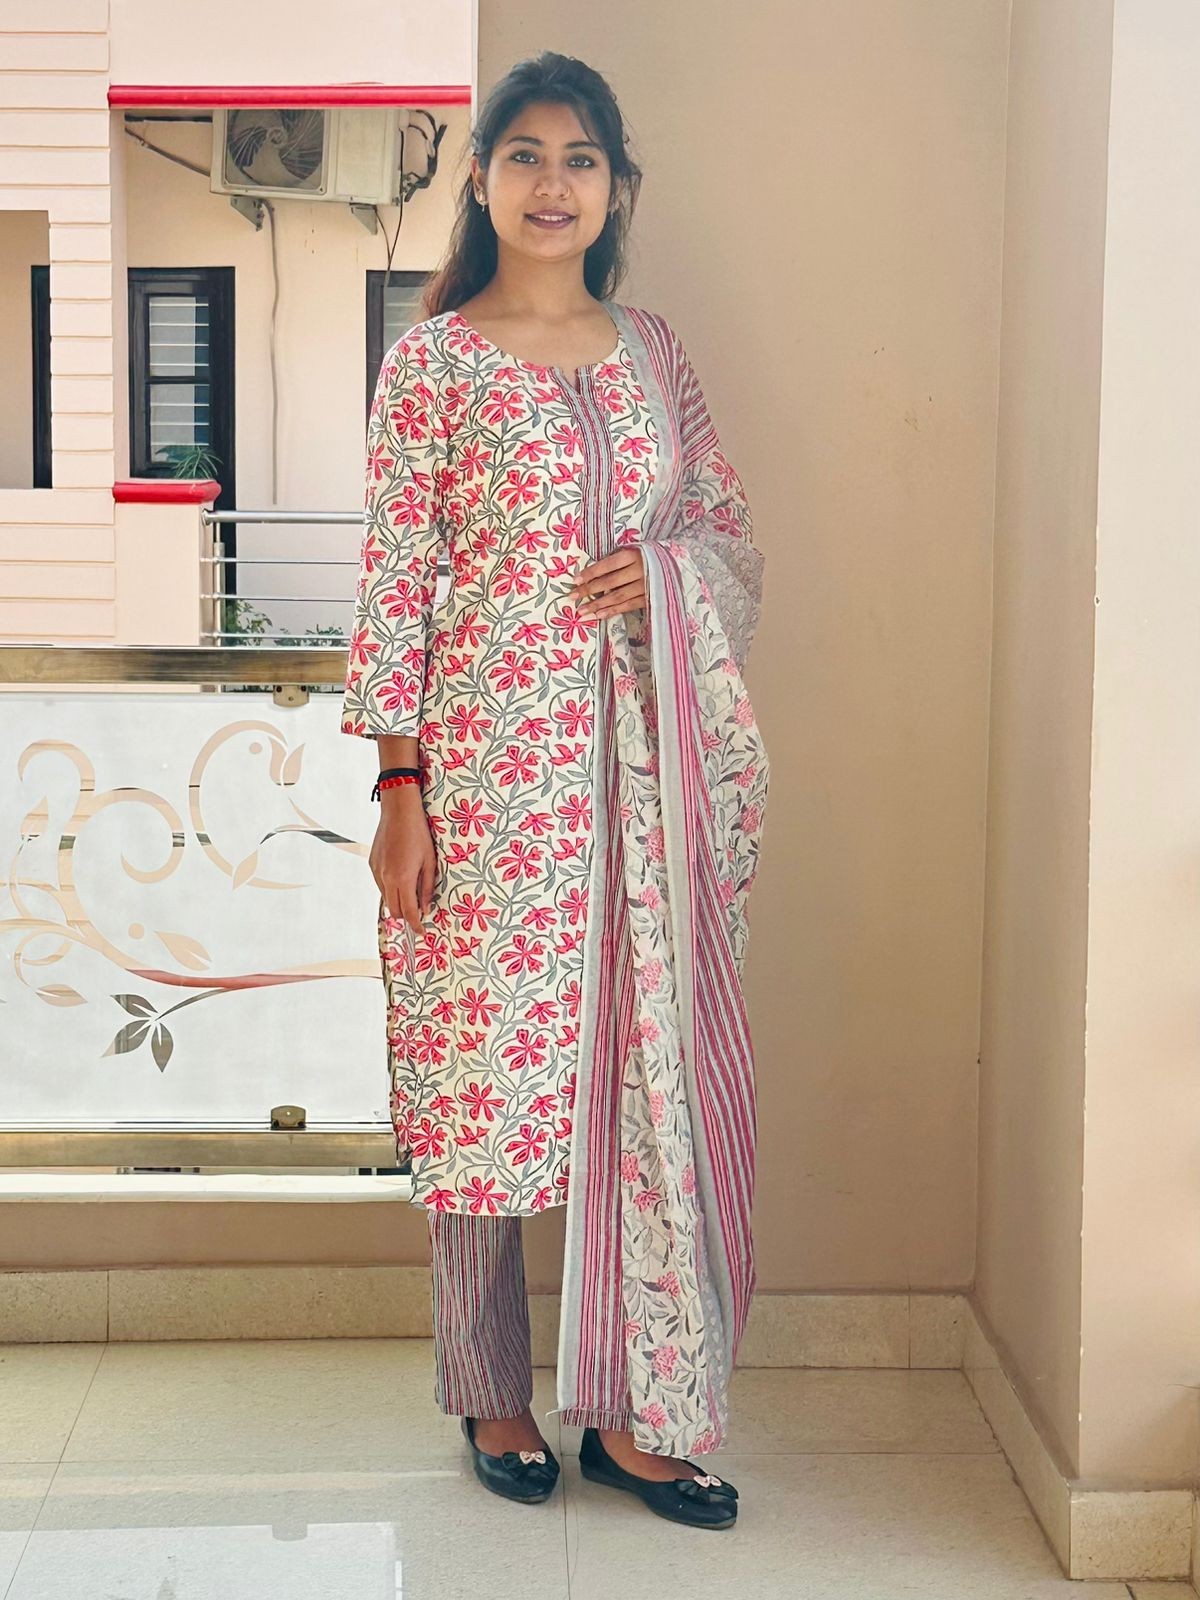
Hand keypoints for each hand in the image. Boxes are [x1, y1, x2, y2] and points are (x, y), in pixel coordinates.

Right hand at [369, 788, 435, 934]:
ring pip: (386, 898)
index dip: (416, 925)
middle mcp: (386, 878)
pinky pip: (380, 885)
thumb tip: (425, 908)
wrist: (398, 811)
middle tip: (418, 913)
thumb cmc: (419, 834)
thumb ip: (426, 887)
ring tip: (410, 894)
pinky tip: (400, 879)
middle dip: (406, 916)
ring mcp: (376, 871)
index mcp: (402, 879)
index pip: (408, 912)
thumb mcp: (430, 861)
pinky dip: (390, 889)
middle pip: (394, 910)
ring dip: (397, 902)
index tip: (422, 932)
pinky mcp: (372, 864)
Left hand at [568, 546, 645, 619]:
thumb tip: (591, 573)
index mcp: (634, 554)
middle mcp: (640, 570)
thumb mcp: (635, 551)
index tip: (575, 580)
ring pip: (618, 597)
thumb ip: (618, 560)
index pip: (608, 565)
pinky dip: (612, 611)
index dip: (591, 573)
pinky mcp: (650, 598)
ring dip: (598, 605)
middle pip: (610, 582)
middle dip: (589, 590)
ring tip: (582, 612)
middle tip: (572, 597)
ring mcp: (646, 586)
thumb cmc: (650, 556)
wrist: (678, 565)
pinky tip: (599, 615)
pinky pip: (628, 606)